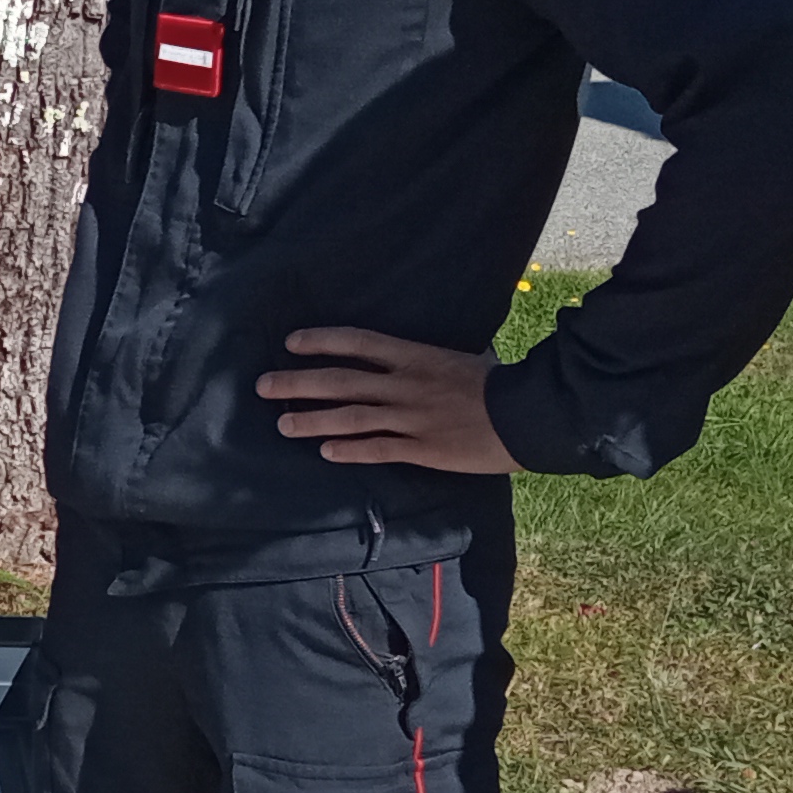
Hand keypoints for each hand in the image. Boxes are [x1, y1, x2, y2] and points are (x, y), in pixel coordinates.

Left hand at [256, 329, 518, 472]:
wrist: (528, 414)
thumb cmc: (499, 383)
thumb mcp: (463, 358)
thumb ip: (430, 359)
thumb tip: (413, 356)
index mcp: (414, 357)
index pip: (357, 343)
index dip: (321, 341)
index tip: (290, 343)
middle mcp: (405, 385)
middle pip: (340, 381)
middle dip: (297, 383)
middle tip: (264, 386)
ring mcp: (411, 418)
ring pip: (350, 417)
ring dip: (312, 421)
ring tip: (282, 424)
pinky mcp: (422, 448)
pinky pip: (377, 449)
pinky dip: (349, 449)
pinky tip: (325, 451)